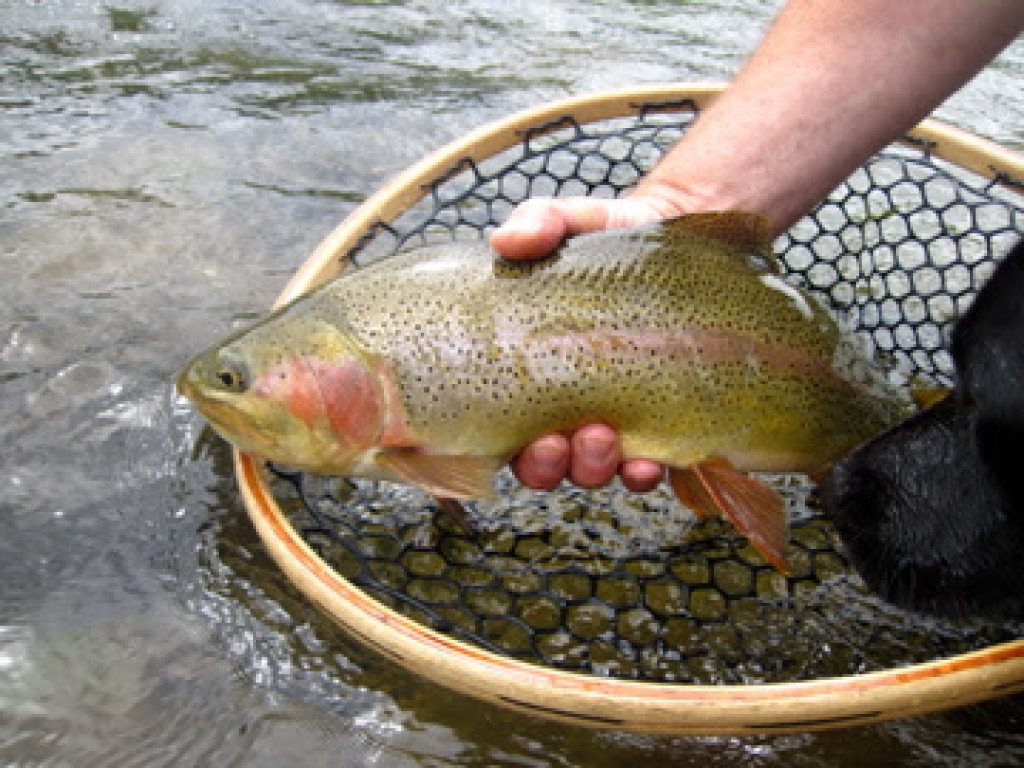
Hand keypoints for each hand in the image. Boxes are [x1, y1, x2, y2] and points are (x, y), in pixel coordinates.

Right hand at [490, 193, 685, 491]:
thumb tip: (507, 239)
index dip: (509, 450)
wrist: (681, 240)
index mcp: (534, 374)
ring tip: (605, 440)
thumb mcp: (572, 222)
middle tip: (559, 442)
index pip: (506, 432)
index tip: (522, 438)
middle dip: (550, 465)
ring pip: (595, 470)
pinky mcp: (664, 421)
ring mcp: (618, 419)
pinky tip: (650, 460)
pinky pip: (649, 465)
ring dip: (594, 467)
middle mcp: (570, 408)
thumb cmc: (612, 241)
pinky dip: (644, 472)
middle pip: (548, 464)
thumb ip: (539, 223)